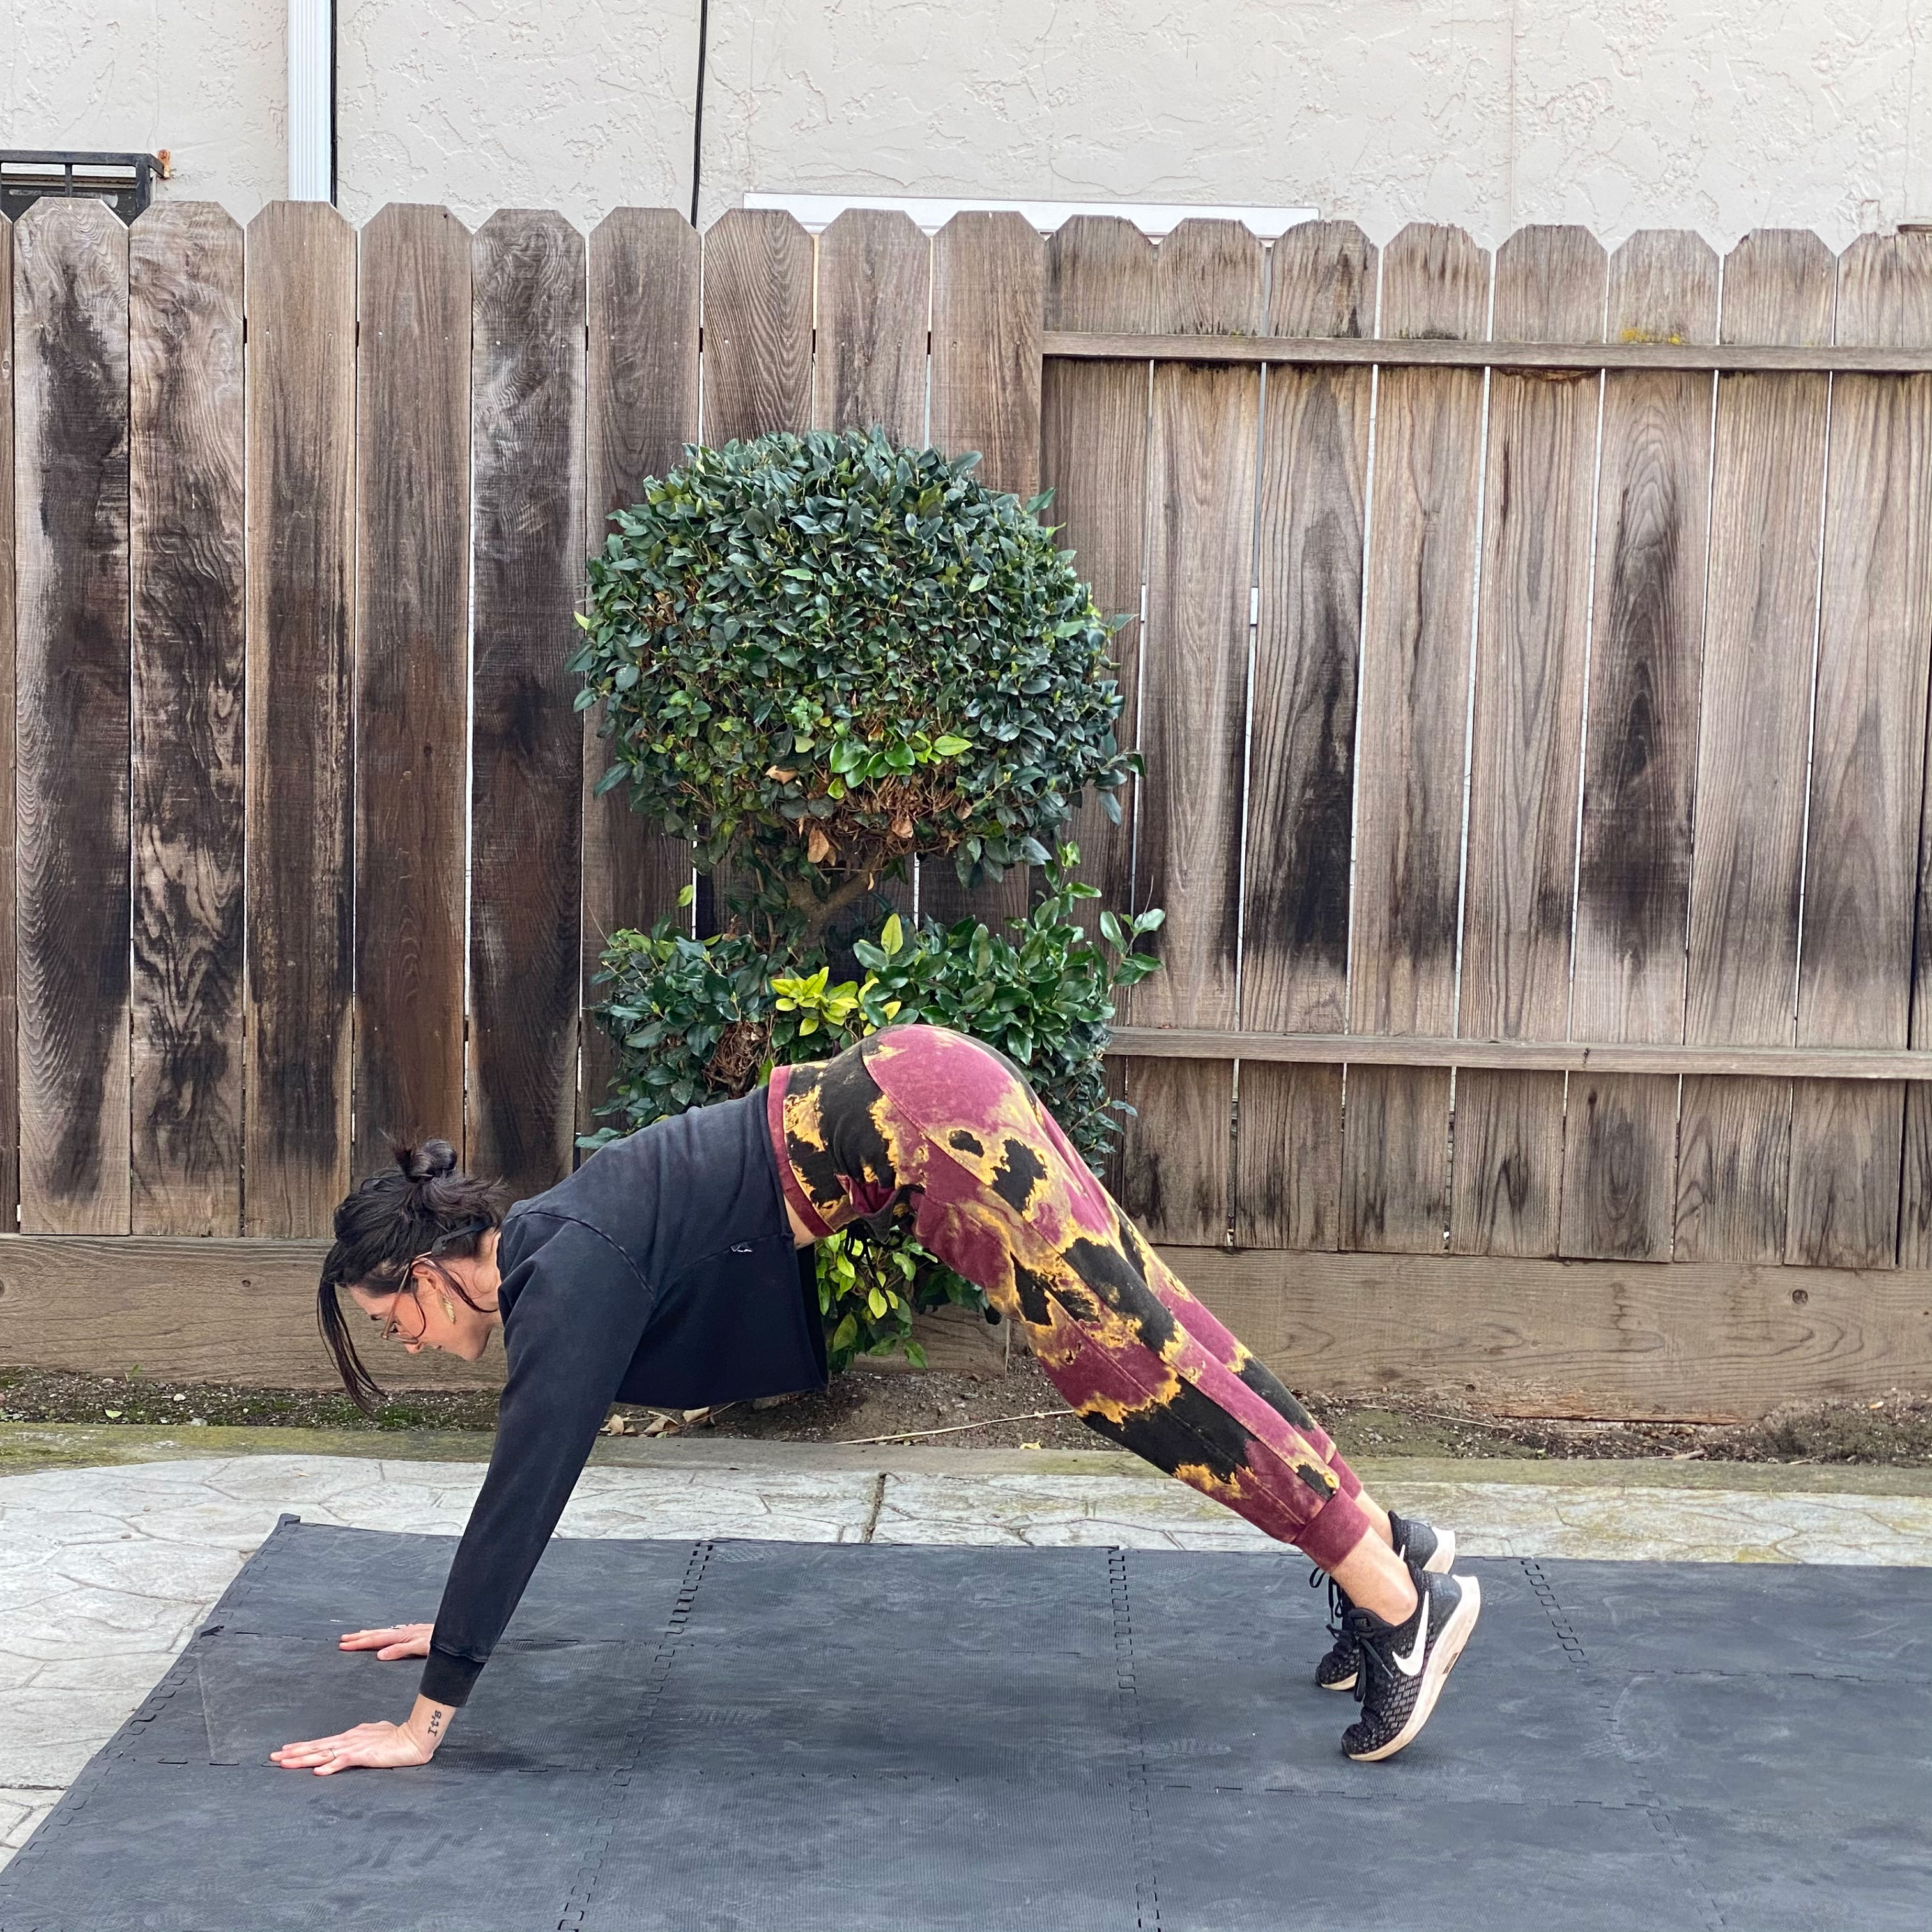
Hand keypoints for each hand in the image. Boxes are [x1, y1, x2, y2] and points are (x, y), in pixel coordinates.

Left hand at [270, 1718, 433, 1774]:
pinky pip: (342, 1761)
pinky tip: (317, 1772)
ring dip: (303, 1759)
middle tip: (273, 1756)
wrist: (414, 1737)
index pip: (321, 1742)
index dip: (302, 1746)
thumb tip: (357, 1739)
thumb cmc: (398, 1736)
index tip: (285, 1750)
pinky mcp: (363, 1755)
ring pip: (323, 1753)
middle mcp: (348, 1739)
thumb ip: (364, 1738)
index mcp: (351, 1736)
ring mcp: (354, 1746)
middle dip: (293, 1752)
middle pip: (316, 1747)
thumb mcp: (376, 1735)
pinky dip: (329, 1767)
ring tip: (285, 1762)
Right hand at [338, 1622, 433, 1660]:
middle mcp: (403, 1632)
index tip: (344, 1646)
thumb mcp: (421, 1648)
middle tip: (343, 1640)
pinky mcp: (414, 1633)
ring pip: (384, 1632)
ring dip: (369, 1634)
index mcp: (402, 1636)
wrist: (457, 1632)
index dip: (359, 1644)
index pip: (375, 1640)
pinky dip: (383, 1634)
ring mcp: (408, 1632)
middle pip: (376, 1634)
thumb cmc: (441, 1641)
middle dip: (358, 1638)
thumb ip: (400, 1650)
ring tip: (356, 1635)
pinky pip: (393, 1633)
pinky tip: (384, 1635)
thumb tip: (380, 1655)